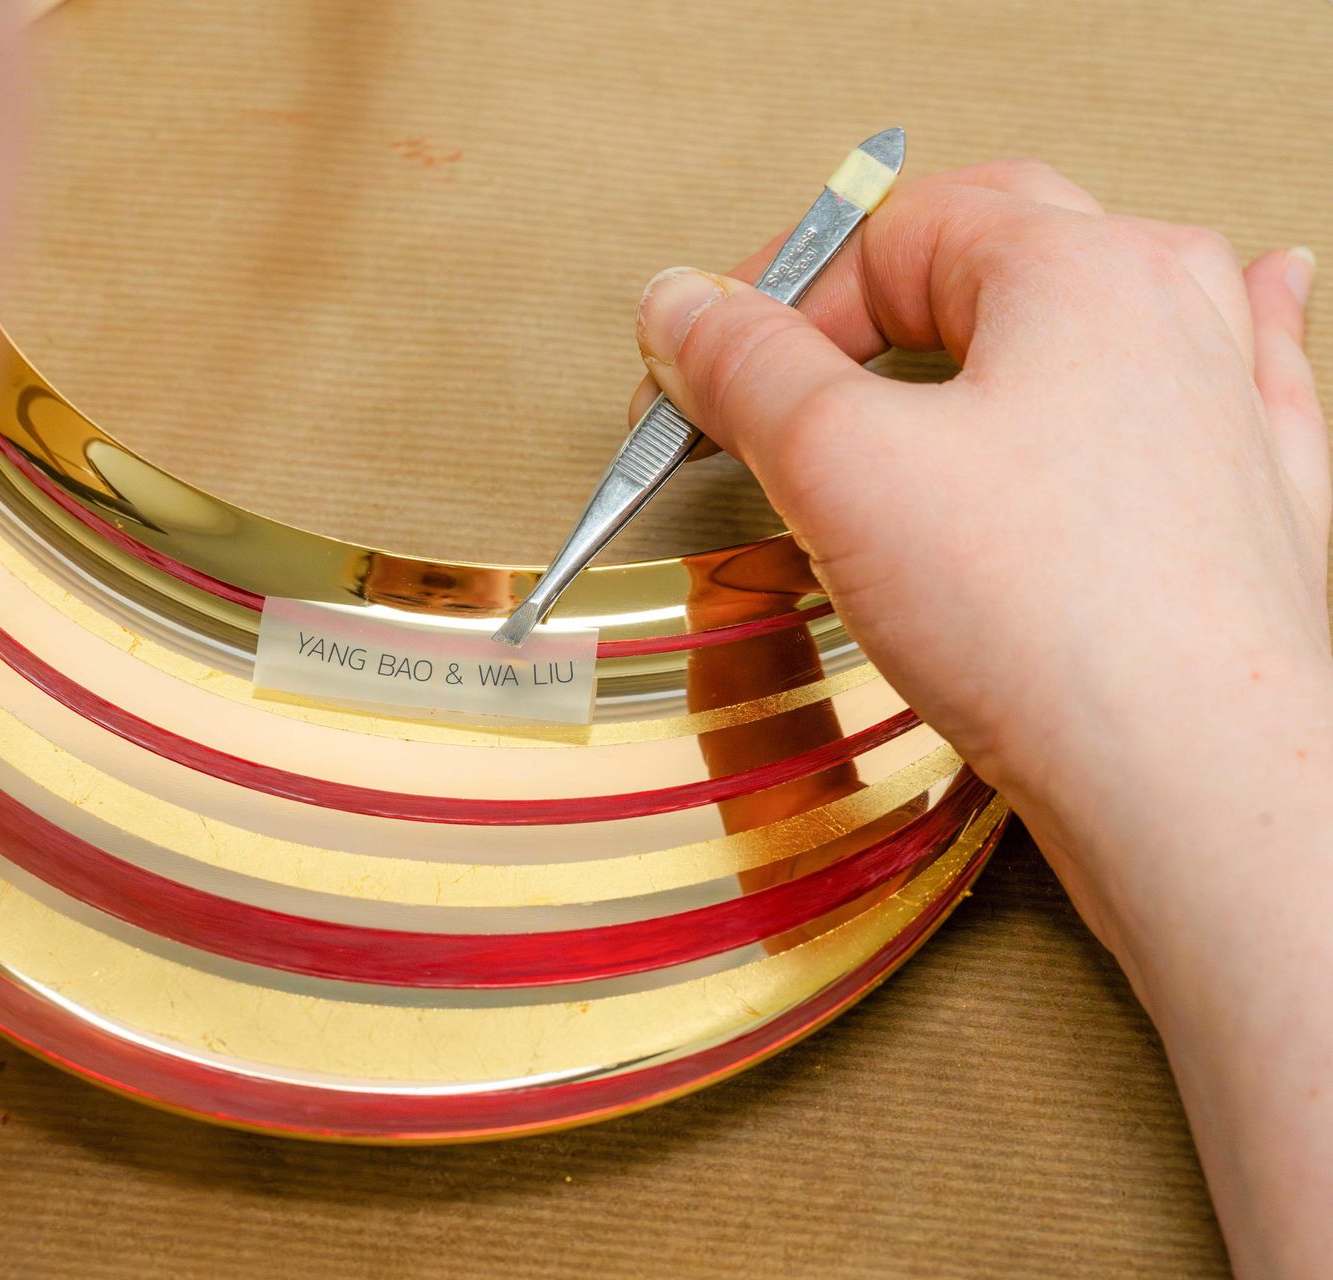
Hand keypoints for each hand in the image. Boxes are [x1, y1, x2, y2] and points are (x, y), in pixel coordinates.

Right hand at [632, 160, 1329, 1277]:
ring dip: (1028, 306)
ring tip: (970, 322)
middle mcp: (1172, 311)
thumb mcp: (839, 466)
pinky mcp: (1257, 499)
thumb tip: (681, 304)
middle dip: (882, 297)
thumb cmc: (1053, 626)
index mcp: (1080, 267)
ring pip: (1114, 307)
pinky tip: (1245, 305)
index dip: (775, 302)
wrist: (1196, 781)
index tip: (710, 374)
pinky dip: (1208, 338)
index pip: (889, 233)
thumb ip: (745, 368)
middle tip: (797, 367)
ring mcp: (1231, 403)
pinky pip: (1235, 376)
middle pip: (1001, 245)